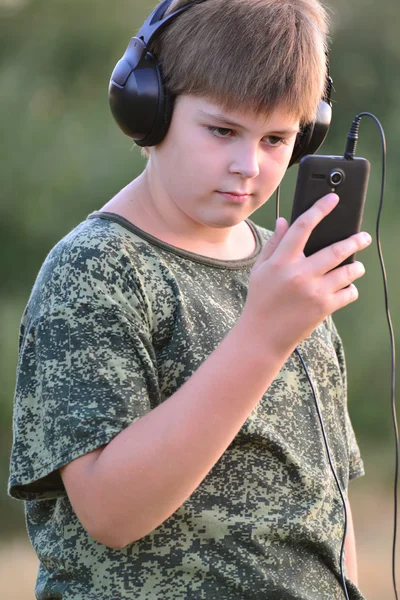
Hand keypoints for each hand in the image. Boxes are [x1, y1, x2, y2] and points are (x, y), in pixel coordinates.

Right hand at [242, 193, 370, 355]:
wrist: (262, 335)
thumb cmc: (260, 300)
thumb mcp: (260, 269)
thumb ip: (273, 244)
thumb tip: (283, 221)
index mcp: (281, 261)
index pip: (302, 226)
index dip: (320, 208)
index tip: (333, 198)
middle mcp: (299, 273)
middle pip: (336, 249)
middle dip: (355, 241)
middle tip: (363, 236)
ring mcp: (314, 291)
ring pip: (347, 271)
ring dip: (356, 267)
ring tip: (357, 266)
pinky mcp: (324, 308)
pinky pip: (348, 293)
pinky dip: (350, 289)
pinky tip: (346, 288)